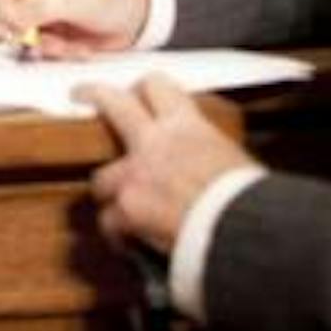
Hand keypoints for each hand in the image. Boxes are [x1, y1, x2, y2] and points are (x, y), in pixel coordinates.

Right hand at [0, 0, 148, 57]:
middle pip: (4, 13)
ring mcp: (44, 14)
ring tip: (69, 44)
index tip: (15, 24)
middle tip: (39, 39)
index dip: (1, 5)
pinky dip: (58, 53)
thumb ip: (40, 6)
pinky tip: (77, 48)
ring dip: (45, 46)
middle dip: (22, 31)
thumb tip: (12, 20)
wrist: (140, 17)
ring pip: (22, 36)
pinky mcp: (54, 34)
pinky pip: (41, 50)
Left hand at [79, 74, 257, 252]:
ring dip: (108, 191)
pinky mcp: (127, 207)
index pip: (158, 87)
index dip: (143, 88)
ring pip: (100, 176)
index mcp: (188, 126)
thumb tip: (205, 166)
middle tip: (80, 94)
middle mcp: (154, 142)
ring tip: (115, 204)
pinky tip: (126, 243)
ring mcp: (135, 173)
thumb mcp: (233, 161)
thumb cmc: (250, 200)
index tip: (135, 91)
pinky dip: (117, 234)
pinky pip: (109, 221)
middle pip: (112, 103)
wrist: (245, 229)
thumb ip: (207, 154)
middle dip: (91, 94)